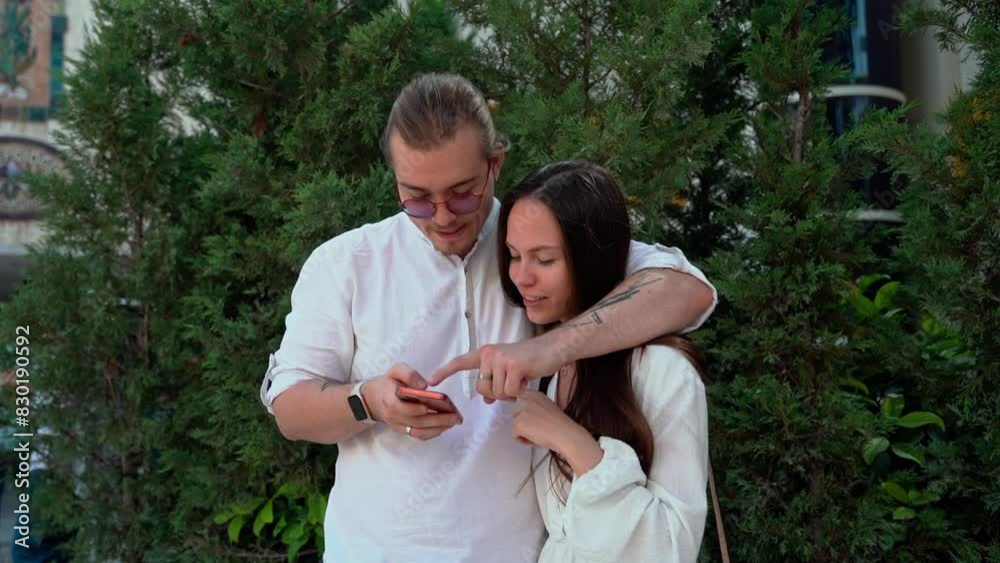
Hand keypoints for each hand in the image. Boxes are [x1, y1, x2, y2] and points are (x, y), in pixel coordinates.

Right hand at [364, 363, 461, 439]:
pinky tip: (445, 426)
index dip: (416, 409)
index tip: (430, 407)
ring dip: (438, 429)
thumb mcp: (395, 371)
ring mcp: (398, 426)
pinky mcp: (404, 430)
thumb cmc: (388, 382)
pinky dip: (433, 433)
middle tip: (455, 417)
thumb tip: (424, 386)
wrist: (374, 398)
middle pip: (416, 422)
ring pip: (419, 432)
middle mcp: (393, 417)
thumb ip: (409, 374)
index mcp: (389, 401)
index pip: (402, 409)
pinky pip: (419, 435)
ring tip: (454, 422)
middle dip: (437, 420)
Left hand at [429, 339, 561, 402]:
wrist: (551, 349)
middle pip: (482, 389)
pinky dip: (519, 392)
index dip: (445, 372)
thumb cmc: (529, 360)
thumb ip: (494, 381)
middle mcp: (489, 354)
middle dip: (497, 393)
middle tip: (513, 382)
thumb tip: (486, 399)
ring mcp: (500, 359)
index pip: (460, 362)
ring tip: (521, 379)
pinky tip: (526, 380)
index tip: (430, 380)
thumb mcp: (507, 370)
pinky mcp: (513, 367)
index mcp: (485, 353)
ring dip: (510, 392)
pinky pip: (510, 393)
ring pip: (496, 393)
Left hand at [514, 390, 604, 474]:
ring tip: (538, 435)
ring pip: (515, 425)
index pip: (520, 400)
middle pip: (515, 414)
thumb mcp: (548, 408)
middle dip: (523, 423)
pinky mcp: (518, 423)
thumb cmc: (561, 426)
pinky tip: (536, 439)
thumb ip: (536, 408)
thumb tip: (529, 415)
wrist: (566, 434)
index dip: (523, 412)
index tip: (529, 418)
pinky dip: (523, 441)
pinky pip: (515, 435)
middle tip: (536, 429)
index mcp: (535, 394)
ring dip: (524, 433)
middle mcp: (527, 400)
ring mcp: (522, 411)